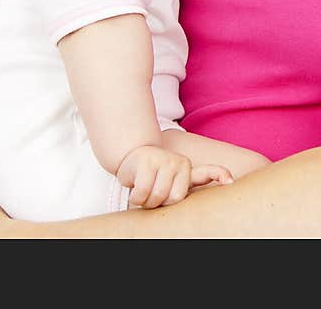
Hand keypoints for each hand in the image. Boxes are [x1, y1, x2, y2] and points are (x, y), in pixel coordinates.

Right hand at [117, 145, 232, 208]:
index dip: (219, 175)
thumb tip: (224, 186)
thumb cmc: (153, 176)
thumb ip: (193, 183)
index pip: (206, 173)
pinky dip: (136, 197)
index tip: (230, 180)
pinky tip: (133, 187)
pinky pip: (142, 192)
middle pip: (174, 198)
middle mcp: (177, 161)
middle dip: (160, 204)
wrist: (129, 157)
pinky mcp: (145, 160)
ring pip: (158, 196)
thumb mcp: (173, 182)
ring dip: (146, 201)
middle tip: (153, 197)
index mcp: (186, 168)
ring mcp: (162, 158)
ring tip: (143, 193)